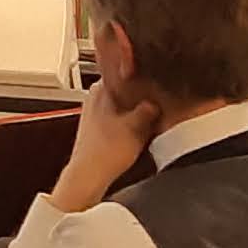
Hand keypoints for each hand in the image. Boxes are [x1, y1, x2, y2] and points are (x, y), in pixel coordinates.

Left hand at [53, 81, 152, 211]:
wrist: (90, 175)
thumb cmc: (106, 151)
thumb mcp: (138, 125)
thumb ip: (149, 108)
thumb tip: (156, 103)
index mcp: (100, 89)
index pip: (123, 71)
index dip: (142, 76)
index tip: (155, 80)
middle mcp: (94, 98)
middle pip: (124, 89)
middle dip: (140, 95)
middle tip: (158, 100)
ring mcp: (94, 113)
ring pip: (121, 105)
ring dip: (135, 110)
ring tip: (152, 116)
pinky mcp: (97, 129)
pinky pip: (117, 119)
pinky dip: (128, 123)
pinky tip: (139, 131)